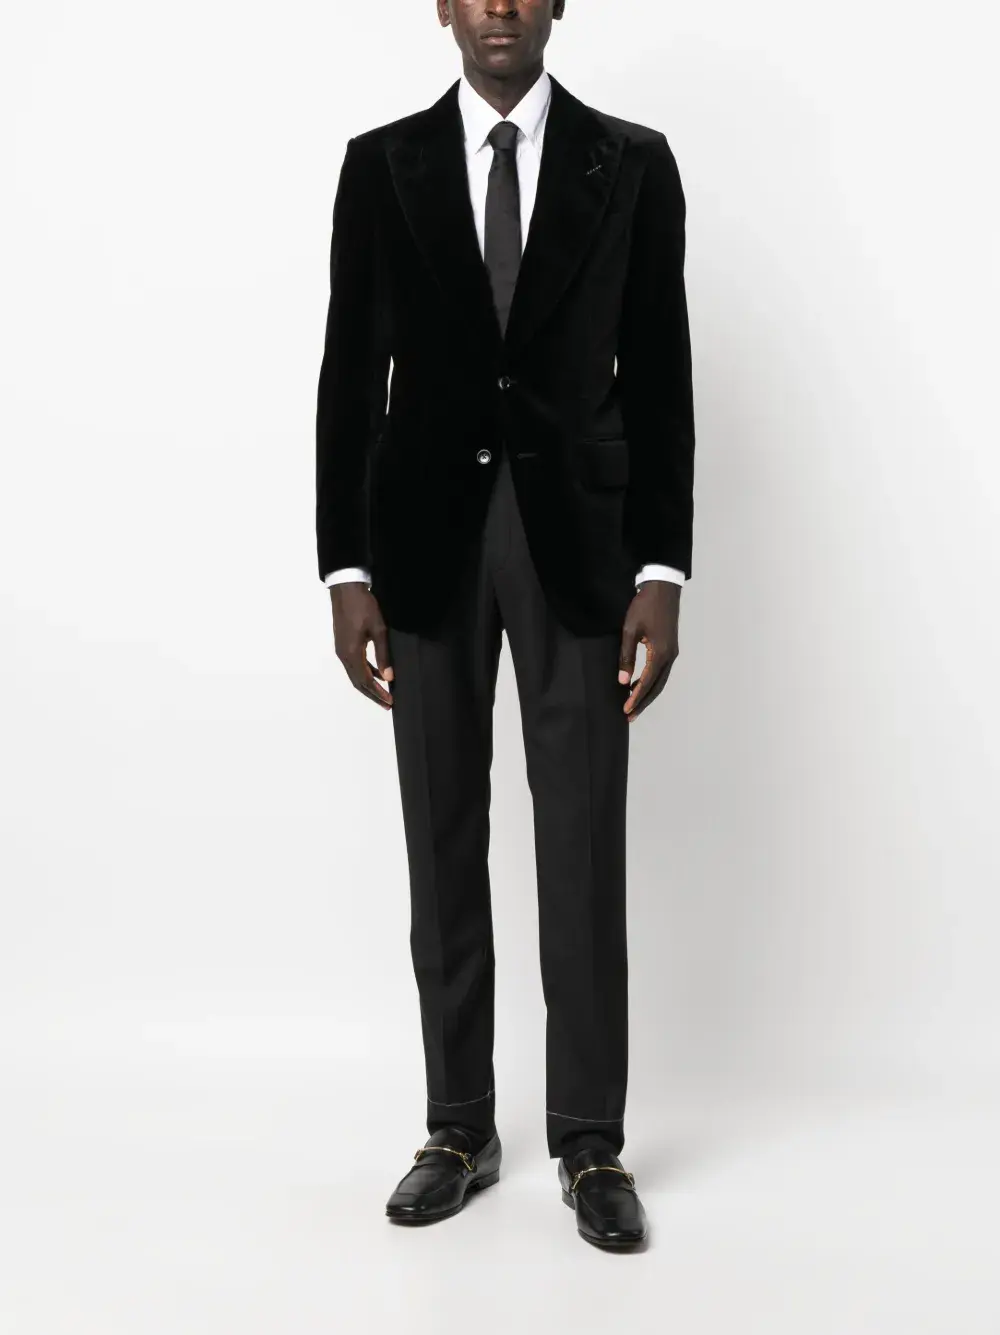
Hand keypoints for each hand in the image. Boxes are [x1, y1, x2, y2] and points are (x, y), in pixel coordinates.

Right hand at [330, 582, 392, 708]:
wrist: (346, 589)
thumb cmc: (363, 607)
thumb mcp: (379, 630)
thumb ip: (383, 655)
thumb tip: (388, 677)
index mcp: (351, 654)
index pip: (365, 681)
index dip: (377, 693)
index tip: (389, 702)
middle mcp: (343, 655)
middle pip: (357, 682)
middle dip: (372, 694)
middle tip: (386, 705)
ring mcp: (341, 650)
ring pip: (354, 674)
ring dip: (368, 685)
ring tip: (382, 693)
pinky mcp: (343, 644)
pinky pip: (353, 664)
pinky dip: (365, 672)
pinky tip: (376, 673)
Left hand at [618, 582, 679, 721]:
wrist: (662, 588)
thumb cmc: (644, 606)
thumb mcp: (630, 630)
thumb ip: (626, 657)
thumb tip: (623, 680)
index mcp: (660, 653)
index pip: (647, 682)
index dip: (636, 698)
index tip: (626, 710)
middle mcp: (670, 656)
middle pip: (657, 687)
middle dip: (643, 702)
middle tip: (630, 716)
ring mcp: (672, 652)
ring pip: (661, 681)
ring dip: (648, 694)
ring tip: (634, 705)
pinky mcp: (670, 648)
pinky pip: (662, 672)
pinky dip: (652, 682)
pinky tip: (640, 684)